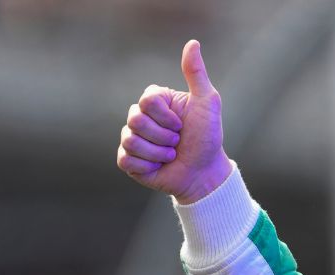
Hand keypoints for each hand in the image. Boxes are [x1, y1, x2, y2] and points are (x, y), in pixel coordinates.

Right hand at [117, 39, 231, 203]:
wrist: (205, 172)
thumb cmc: (207, 137)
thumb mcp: (207, 103)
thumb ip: (196, 74)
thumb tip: (193, 43)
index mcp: (154, 101)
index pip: (146, 101)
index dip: (168, 117)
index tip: (182, 124)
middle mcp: (139, 116)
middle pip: (136, 121)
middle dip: (165, 136)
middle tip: (178, 142)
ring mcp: (131, 138)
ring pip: (131, 141)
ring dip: (159, 152)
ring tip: (171, 155)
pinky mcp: (128, 160)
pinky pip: (126, 159)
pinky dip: (148, 165)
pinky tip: (159, 166)